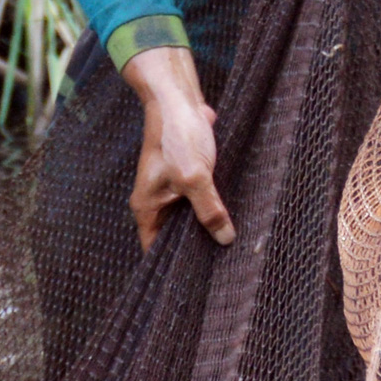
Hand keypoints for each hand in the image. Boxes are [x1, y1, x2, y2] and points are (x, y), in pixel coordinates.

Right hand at [119, 47, 235, 250]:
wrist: (179, 98)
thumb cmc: (176, 136)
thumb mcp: (194, 177)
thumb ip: (209, 210)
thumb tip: (225, 239)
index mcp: (147, 207)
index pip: (154, 250)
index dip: (172, 266)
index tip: (196, 281)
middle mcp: (156, 201)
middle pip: (174, 237)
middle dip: (195, 248)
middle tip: (220, 267)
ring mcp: (172, 188)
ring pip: (190, 218)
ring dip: (207, 226)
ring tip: (231, 246)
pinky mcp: (188, 175)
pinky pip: (200, 200)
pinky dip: (213, 208)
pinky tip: (233, 217)